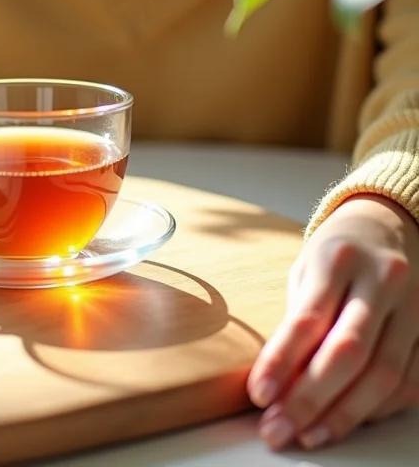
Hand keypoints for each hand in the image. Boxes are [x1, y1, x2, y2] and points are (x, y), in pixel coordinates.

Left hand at [248, 195, 418, 450]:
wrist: (388, 226)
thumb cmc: (336, 253)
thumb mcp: (306, 270)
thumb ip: (297, 318)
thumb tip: (277, 380)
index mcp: (339, 258)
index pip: (308, 318)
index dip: (281, 361)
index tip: (258, 394)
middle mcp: (383, 280)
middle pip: (348, 352)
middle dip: (309, 399)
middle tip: (278, 429)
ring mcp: (415, 306)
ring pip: (383, 374)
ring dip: (342, 415)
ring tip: (306, 435)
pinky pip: (409, 382)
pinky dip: (375, 409)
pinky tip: (345, 421)